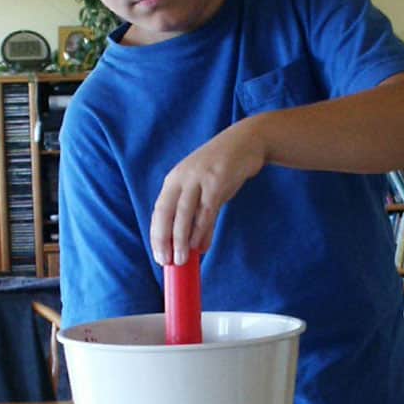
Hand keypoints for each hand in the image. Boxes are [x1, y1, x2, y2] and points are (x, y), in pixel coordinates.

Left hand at [150, 120, 264, 264]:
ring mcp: (198, 179)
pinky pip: (206, 210)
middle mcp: (182, 178)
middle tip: (167, 262)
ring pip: (184, 213)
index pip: (159, 212)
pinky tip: (200, 245)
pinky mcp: (216, 181)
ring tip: (182, 259)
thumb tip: (197, 248)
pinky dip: (201, 230)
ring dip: (181, 239)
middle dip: (164, 239)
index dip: (157, 236)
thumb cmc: (223, 170)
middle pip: (166, 213)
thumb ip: (200, 218)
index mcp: (174, 181)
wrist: (246, 141)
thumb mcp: (206, 191)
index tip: (159, 256)